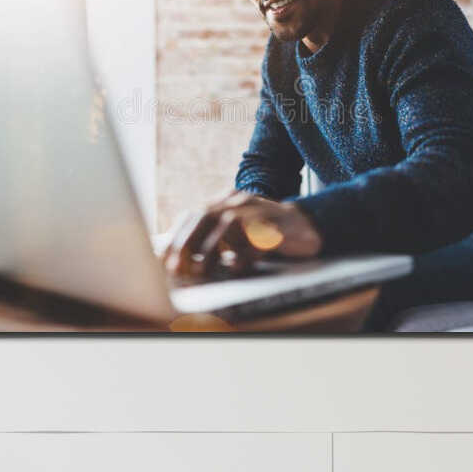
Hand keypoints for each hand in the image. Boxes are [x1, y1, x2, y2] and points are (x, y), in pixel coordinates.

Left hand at [164, 193, 322, 280]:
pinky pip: (258, 238)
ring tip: (202, 271)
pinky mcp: (279, 227)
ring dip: (212, 250)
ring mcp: (260, 210)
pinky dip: (245, 255)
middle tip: (178, 268)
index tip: (163, 260)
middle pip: (206, 216)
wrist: (308, 224)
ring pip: (230, 225)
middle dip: (188, 243)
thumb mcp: (235, 229)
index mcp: (226, 200)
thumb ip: (211, 235)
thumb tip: (179, 259)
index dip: (177, 237)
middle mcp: (240, 201)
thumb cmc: (264, 232)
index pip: (194, 214)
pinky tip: (237, 269)